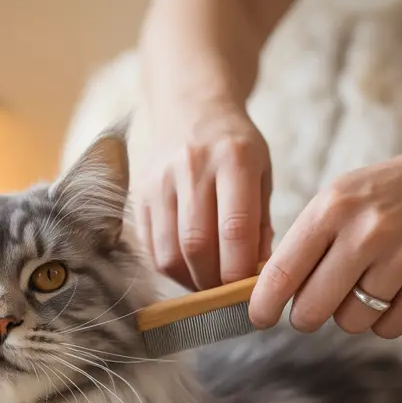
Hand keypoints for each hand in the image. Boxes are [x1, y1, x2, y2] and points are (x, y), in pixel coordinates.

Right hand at [135, 98, 273, 289]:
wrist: (189, 108)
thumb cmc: (234, 146)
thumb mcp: (261, 171)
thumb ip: (260, 221)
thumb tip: (257, 273)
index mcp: (234, 159)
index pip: (235, 229)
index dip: (241, 269)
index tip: (250, 289)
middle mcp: (192, 168)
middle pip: (197, 245)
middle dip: (214, 281)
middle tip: (228, 294)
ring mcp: (160, 181)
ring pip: (168, 251)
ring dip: (189, 280)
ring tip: (207, 285)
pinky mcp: (140, 194)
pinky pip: (150, 245)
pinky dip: (169, 267)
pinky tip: (187, 267)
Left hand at [248, 145, 401, 337]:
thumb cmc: (377, 201)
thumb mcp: (333, 203)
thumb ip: (299, 246)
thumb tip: (262, 299)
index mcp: (332, 210)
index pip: (282, 272)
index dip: (263, 305)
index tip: (258, 318)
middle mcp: (367, 232)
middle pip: (313, 308)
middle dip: (305, 317)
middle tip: (309, 310)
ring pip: (351, 322)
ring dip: (350, 314)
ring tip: (364, 284)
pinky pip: (388, 328)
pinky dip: (383, 320)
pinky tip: (392, 290)